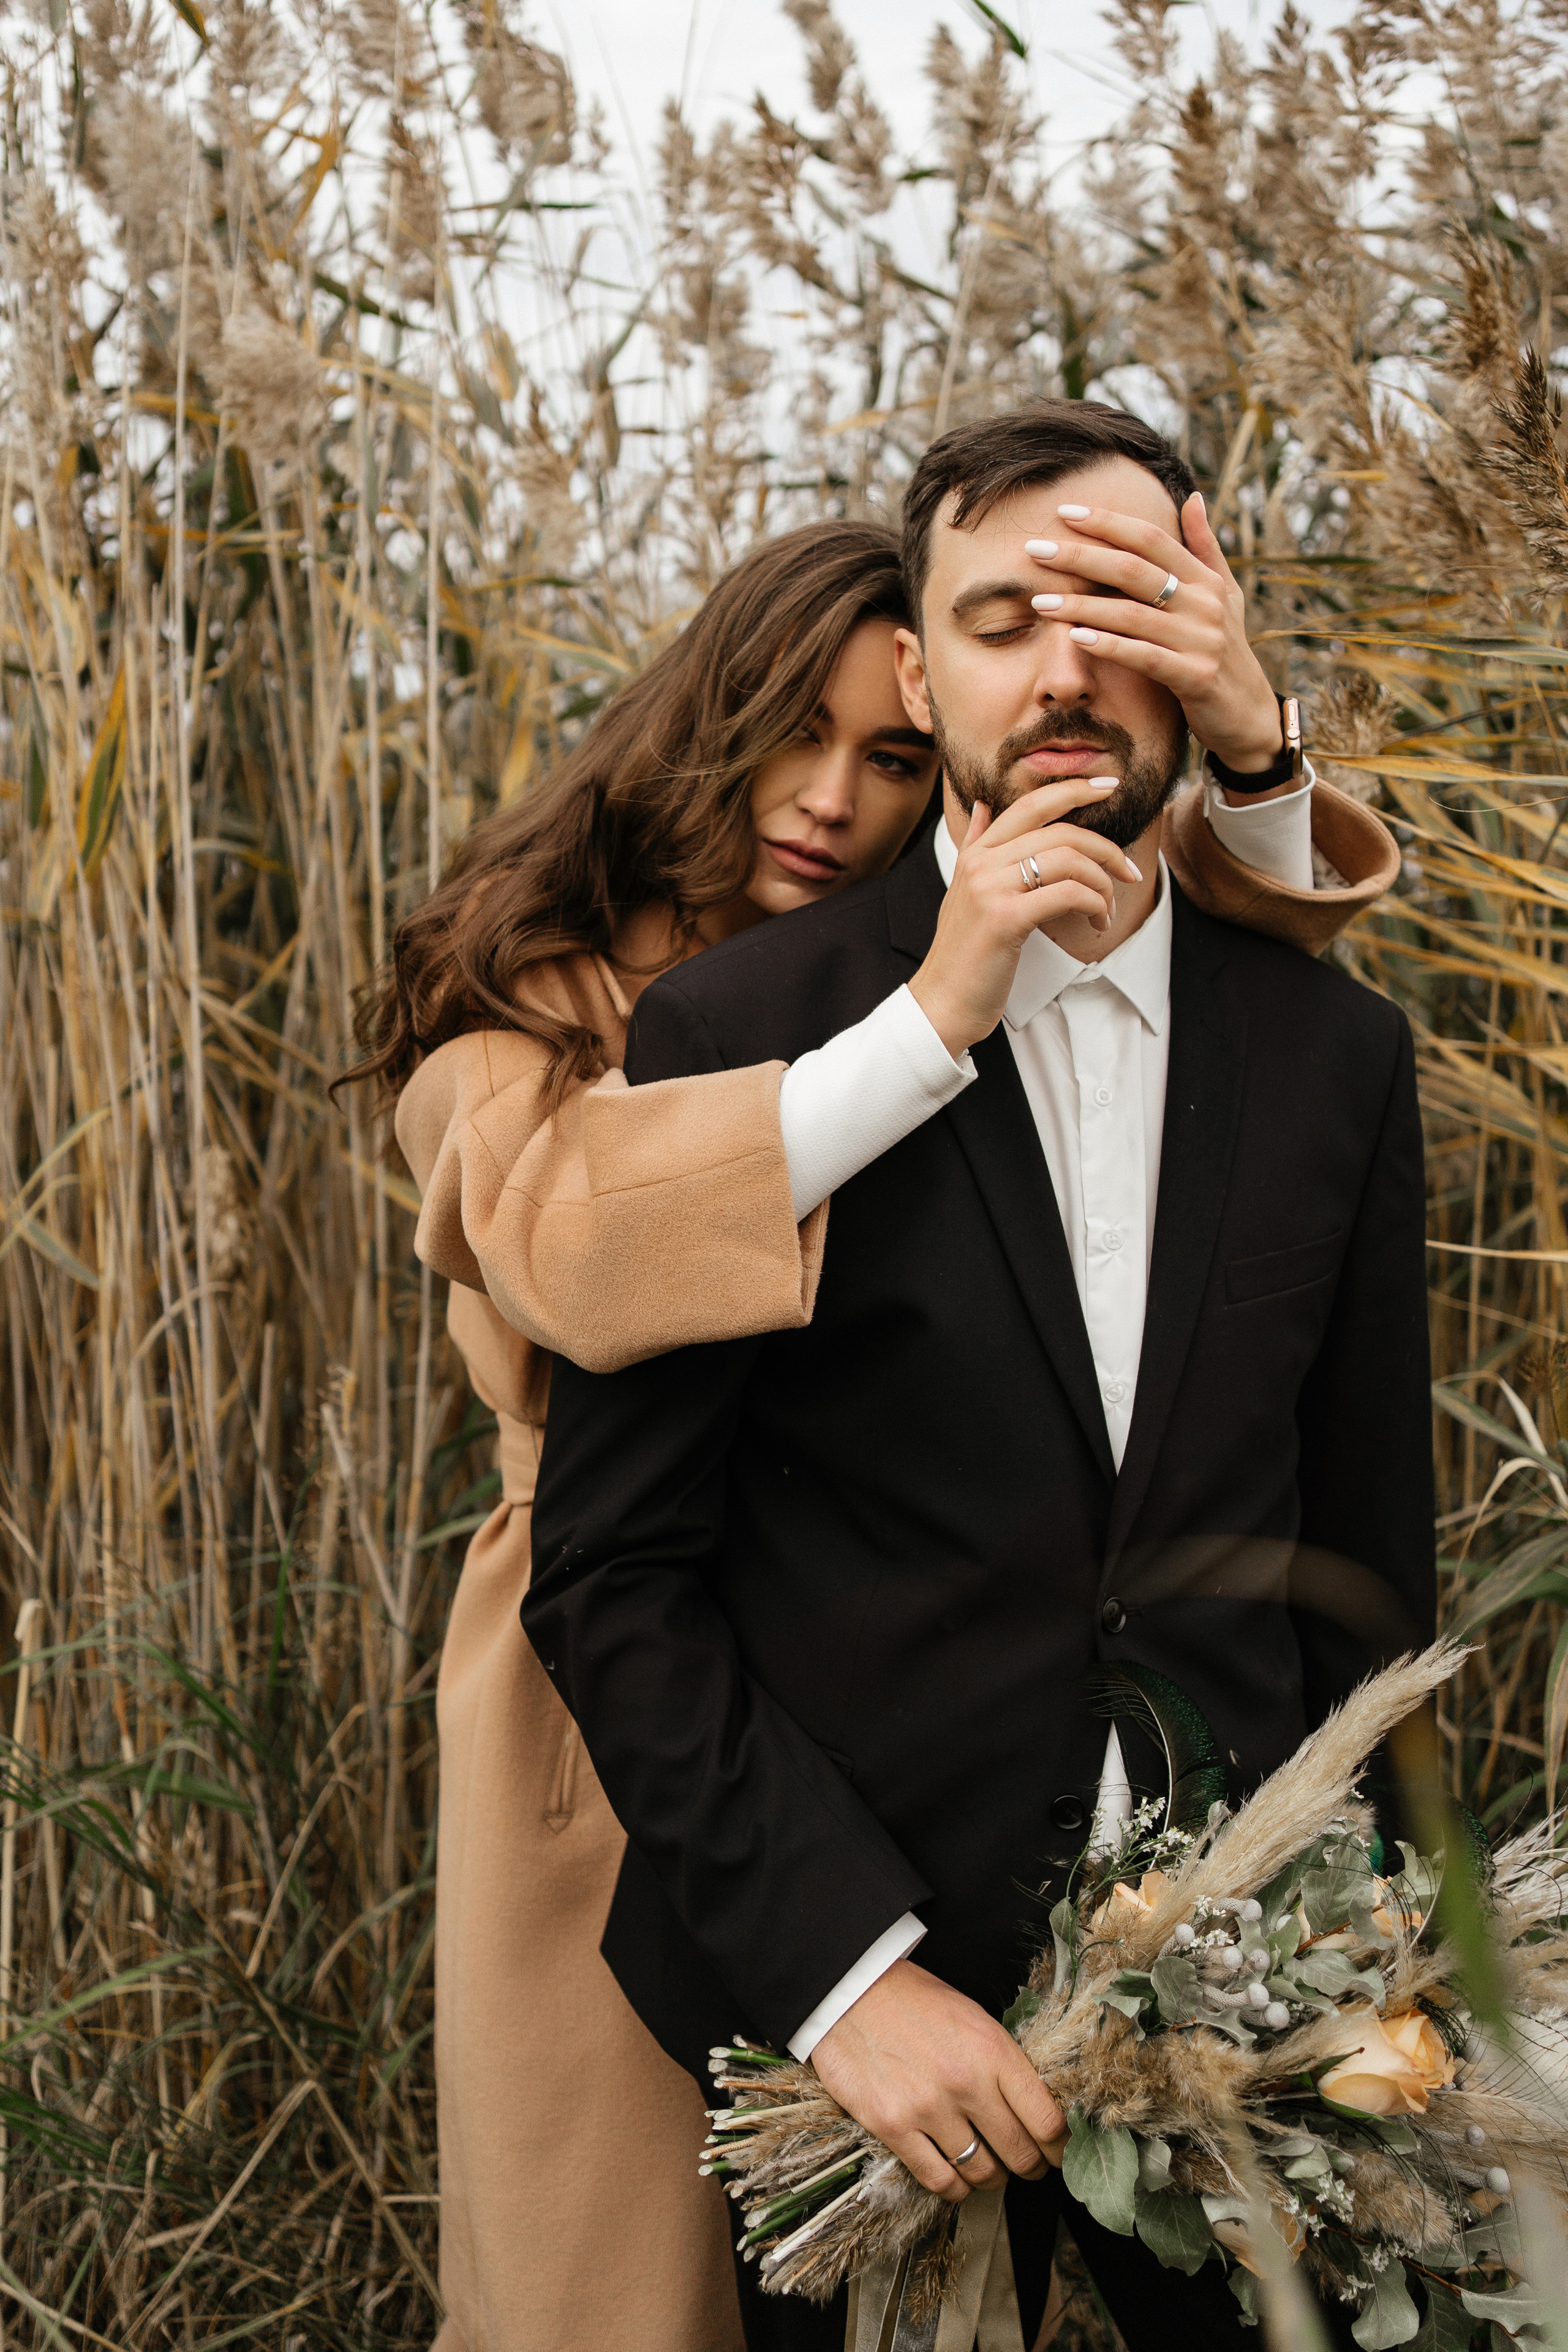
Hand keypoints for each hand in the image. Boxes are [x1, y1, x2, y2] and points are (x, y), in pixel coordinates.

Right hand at [810, 1958, 1066, 2204]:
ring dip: (993, 2178)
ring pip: (982, 2172)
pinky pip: (940, 2181)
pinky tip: (958, 2179)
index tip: (1060, 2153)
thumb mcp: (973, 2018)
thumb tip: (1034, 2110)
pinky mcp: (893, 2126)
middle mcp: (966, 2082)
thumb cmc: (915, 2001)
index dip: (1061, 2147)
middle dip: (1031, 2167)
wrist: (850, 1989)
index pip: (1047, 2121)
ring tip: (991, 2170)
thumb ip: (1003, 2063)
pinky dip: (956, 2189)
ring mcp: (928, 2108)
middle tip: (1029, 2166)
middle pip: (1020, 2153)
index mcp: (993, 2049)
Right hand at [908, 779, 1140, 1057]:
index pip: (1032, 804)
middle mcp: (981, 863)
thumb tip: (982, 804)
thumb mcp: (963, 889)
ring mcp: (991, 888)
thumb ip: (977, 844)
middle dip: (1106, 849)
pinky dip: (1094, 905)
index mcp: (976, 853)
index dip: (1075, 789)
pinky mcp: (1005, 919)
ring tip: (1107, 910)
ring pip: (1070, 861)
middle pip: (1061, 831)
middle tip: (1129, 873)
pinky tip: (1097, 923)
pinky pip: (1068, 894)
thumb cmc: (964, 953)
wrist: (942, 1002)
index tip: (1110, 787)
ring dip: (1103, 884)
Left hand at [1025, 492, 1282, 772]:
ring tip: (1041, 600)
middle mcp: (1205, 603)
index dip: (1107, 522)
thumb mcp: (1224, 594)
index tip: (1064, 511)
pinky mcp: (1195, 678)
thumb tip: (1192, 497)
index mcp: (1205, 579)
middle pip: (1134, 570)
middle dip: (1081, 556)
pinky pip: (1144, 657)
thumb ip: (1204, 547)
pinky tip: (1075, 638)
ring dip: (1081, 605)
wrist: (1249, 714)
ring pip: (1132, 614)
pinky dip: (1109, 646)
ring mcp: (1201, 641)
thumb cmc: (1227, 649)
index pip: (1151, 539)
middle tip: (1035, 549)